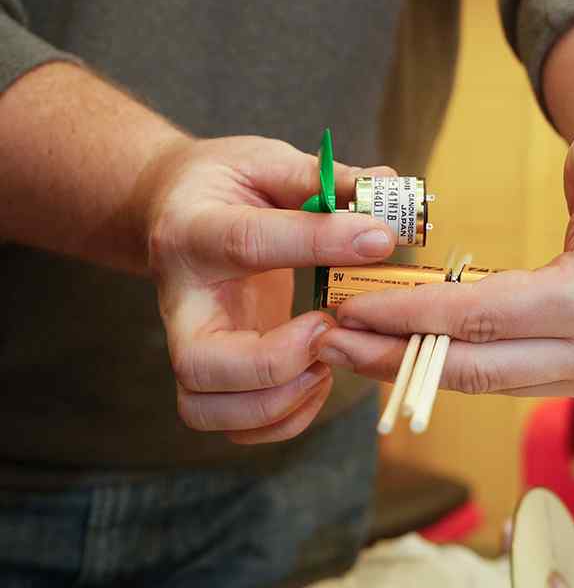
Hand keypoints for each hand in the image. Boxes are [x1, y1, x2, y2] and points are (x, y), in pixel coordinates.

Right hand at [142, 136, 396, 442]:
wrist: (166, 210)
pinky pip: (228, 426)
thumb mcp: (268, 161)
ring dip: (278, 402)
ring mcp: (188, 343)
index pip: (248, 243)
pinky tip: (318, 381)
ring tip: (326, 363)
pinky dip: (279, 421)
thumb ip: (327, 178)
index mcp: (195, 230)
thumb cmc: (227, 184)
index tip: (379, 239)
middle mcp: (181, 299)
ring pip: (204, 407)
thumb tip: (393, 188)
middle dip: (276, 362)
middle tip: (330, 328)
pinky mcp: (207, 373)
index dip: (319, 242)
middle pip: (200, 361)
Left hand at [317, 110, 573, 402]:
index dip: (410, 312)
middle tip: (328, 338)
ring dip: (418, 364)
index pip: (484, 318)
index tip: (349, 303)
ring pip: (490, 382)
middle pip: (478, 367)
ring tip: (353, 344)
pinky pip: (511, 378)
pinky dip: (457, 363)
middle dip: (395, 355)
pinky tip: (409, 345)